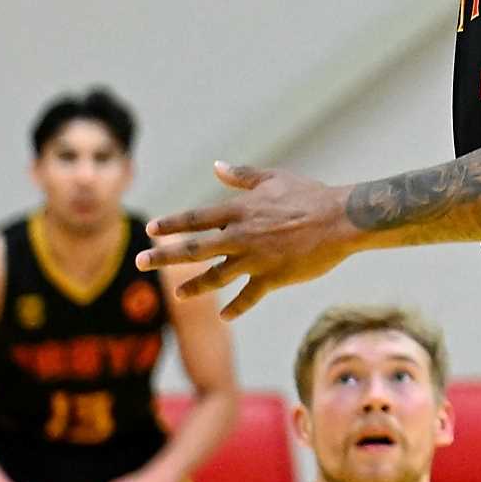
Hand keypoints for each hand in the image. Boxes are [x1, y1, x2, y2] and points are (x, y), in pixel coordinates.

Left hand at [138, 163, 355, 317]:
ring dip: (194, 286)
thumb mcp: (273, 178)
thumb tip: (217, 166)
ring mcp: (256, 259)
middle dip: (164, 256)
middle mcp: (242, 236)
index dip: (172, 225)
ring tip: (178, 293)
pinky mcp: (273, 278)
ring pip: (216, 277)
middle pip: (195, 249)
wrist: (340, 220)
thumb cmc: (309, 195)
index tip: (151, 230)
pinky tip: (225, 315)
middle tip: (140, 262)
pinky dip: (236, 306)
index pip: (197, 219)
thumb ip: (242, 176)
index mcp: (240, 211)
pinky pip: (248, 296)